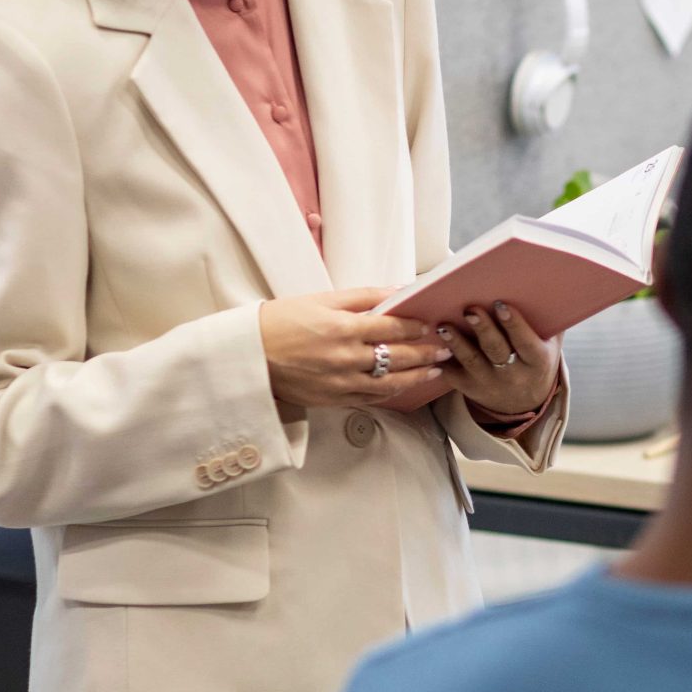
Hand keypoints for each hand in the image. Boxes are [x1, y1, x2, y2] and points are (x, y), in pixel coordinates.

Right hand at [260, 289, 449, 409]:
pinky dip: (391, 392)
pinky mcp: (332, 400)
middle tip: (446, 349)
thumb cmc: (279, 322)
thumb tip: (397, 291)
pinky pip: (370, 397)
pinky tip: (404, 386)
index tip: (431, 324)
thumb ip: (362, 297)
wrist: (246, 356)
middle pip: (398, 357)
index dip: (416, 327)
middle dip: (426, 353)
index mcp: (342, 329)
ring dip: (417, 377)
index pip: (393, 328)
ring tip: (435, 371)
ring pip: (390, 383)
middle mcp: (345, 358)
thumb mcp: (320, 300)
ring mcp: (340, 383)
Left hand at [433, 300, 560, 418]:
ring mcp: (490, 383)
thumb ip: (548, 321)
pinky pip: (454, 375)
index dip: (514, 324)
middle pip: (496, 350)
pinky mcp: (471, 388)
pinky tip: (433, 345)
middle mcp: (514, 375)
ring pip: (472, 361)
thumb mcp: (550, 344)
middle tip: (471, 310)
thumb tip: (543, 286)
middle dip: (483, 329)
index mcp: (537, 361)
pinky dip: (442, 360)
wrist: (524, 401)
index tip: (501, 305)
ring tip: (445, 326)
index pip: (526, 342)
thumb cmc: (535, 360)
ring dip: (457, 342)